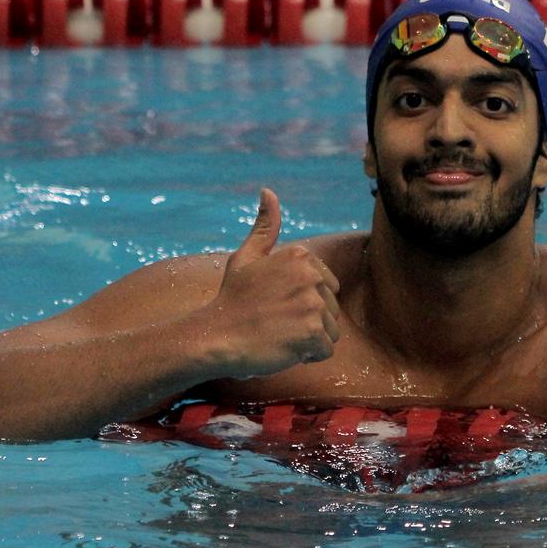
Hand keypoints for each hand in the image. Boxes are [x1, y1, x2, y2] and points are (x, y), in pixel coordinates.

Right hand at [192, 188, 340, 375]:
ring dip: (308, 340)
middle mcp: (311, 275)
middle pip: (331, 310)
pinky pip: (325, 350)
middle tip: (275, 322)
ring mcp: (314, 303)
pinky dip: (306, 356)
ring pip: (330, 331)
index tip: (274, 304)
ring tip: (278, 335)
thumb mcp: (246, 257)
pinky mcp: (313, 331)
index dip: (302, 303)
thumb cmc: (231, 300)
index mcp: (301, 256)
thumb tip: (268, 191)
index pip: (328, 288)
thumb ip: (265, 227)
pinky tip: (281, 347)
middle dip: (308, 322)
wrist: (214, 337)